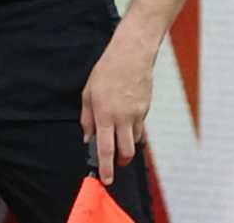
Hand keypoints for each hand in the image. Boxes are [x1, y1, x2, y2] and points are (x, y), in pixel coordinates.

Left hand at [81, 29, 156, 183]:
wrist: (132, 54)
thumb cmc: (107, 71)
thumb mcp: (88, 94)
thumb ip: (87, 118)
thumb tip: (88, 137)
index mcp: (105, 115)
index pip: (106, 149)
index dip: (106, 167)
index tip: (106, 180)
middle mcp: (123, 117)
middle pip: (126, 151)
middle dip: (121, 162)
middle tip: (115, 164)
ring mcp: (138, 113)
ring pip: (135, 140)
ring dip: (127, 145)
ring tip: (119, 138)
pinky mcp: (146, 107)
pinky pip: (140, 126)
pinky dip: (133, 129)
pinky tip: (127, 119)